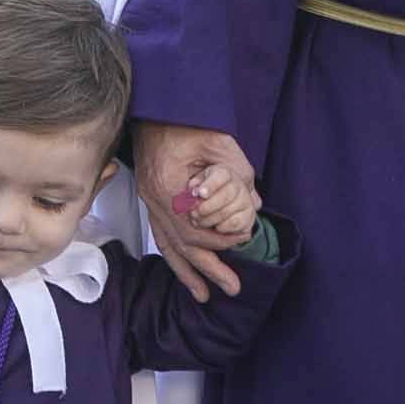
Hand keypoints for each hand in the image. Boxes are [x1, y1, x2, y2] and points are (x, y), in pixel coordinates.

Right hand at [135, 121, 256, 301]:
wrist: (159, 107)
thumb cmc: (188, 121)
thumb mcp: (220, 142)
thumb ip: (238, 174)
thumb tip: (254, 203)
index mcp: (169, 185)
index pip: (195, 229)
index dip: (220, 241)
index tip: (241, 243)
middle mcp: (155, 198)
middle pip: (182, 245)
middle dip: (208, 269)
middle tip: (232, 288)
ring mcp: (149, 200)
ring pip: (169, 245)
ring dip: (188, 272)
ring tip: (204, 296)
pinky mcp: (151, 198)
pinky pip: (160, 235)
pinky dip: (174, 256)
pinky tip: (184, 270)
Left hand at [179, 161, 261, 247]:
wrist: (218, 206)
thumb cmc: (204, 193)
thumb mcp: (196, 184)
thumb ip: (194, 186)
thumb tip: (194, 192)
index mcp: (224, 173)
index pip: (221, 175)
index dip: (211, 185)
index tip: (201, 194)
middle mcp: (239, 185)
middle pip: (227, 194)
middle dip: (207, 207)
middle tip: (194, 213)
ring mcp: (246, 200)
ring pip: (229, 211)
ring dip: (210, 219)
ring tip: (198, 221)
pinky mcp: (249, 216)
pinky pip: (236, 223)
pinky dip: (222, 227)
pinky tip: (214, 226)